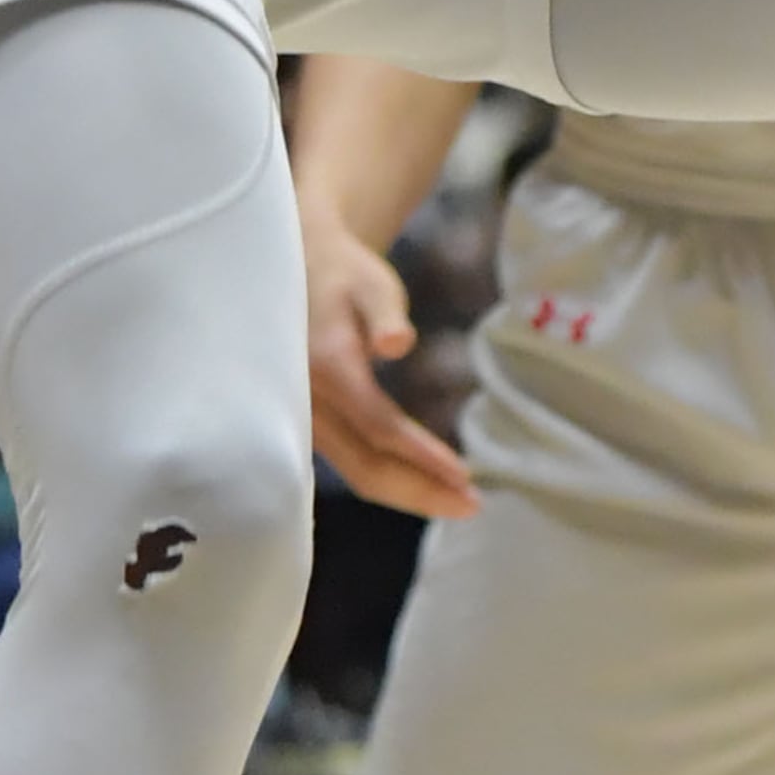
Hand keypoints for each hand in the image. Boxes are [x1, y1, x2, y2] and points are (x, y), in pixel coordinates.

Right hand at [301, 218, 476, 522]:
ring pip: (355, 470)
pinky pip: (349, 462)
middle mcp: (307, 401)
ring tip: (455, 500)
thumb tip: (398, 344)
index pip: (377, 425)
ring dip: (407, 492)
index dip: (421, 455)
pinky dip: (388, 479)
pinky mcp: (310, 424)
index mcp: (325, 365)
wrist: (301, 269)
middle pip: (365, 464)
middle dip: (420, 490)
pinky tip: (419, 483)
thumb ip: (384, 312)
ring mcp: (304, 418)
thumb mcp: (370, 280)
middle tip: (473, 505)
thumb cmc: (345, 273)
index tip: (465, 475)